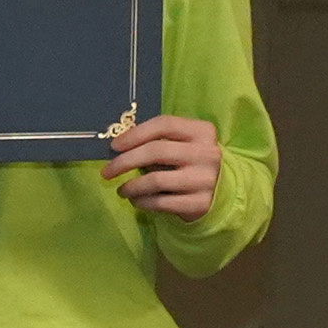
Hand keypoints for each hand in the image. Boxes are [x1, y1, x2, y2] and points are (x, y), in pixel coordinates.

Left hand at [104, 117, 221, 218]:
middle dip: (124, 162)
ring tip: (122, 190)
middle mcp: (207, 153)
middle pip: (155, 151)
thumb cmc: (190, 163)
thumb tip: (117, 147)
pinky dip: (142, 202)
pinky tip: (136, 200)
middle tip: (106, 172)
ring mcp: (206, 179)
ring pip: (155, 180)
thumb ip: (158, 140)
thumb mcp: (182, 144)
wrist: (221, 191)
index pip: (164, 124)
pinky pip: (161, 202)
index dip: (134, 134)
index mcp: (202, 131)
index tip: (113, 147)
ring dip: (131, 186)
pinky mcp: (200, 203)